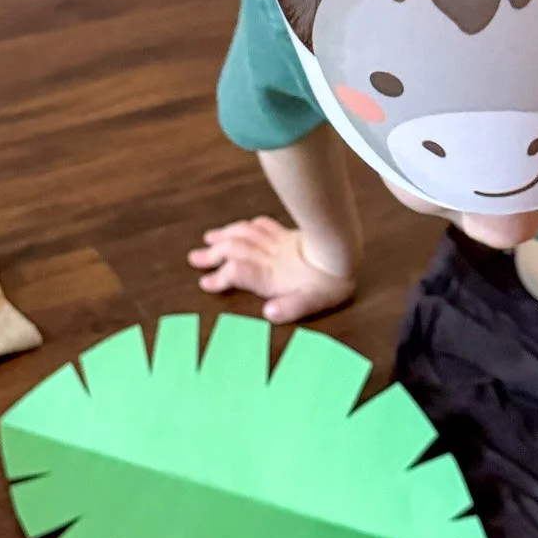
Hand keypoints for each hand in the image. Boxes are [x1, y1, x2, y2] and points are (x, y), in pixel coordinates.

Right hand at [187, 216, 355, 323]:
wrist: (343, 253)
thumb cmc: (328, 283)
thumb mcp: (311, 302)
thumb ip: (289, 307)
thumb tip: (268, 312)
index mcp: (270, 275)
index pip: (237, 272)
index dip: (219, 277)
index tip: (204, 283)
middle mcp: (268, 256)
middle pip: (234, 250)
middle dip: (212, 254)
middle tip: (193, 258)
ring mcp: (276, 243)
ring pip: (244, 234)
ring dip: (225, 235)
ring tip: (209, 238)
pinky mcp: (286, 234)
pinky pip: (261, 225)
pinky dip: (247, 225)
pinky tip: (242, 226)